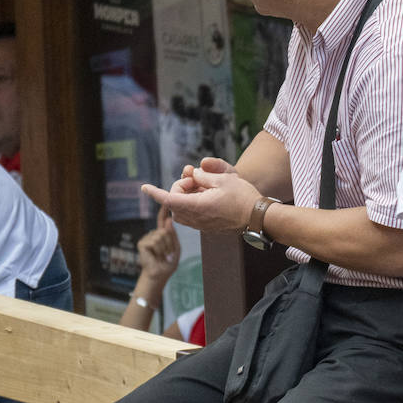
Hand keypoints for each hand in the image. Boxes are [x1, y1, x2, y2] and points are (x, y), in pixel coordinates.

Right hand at [135, 207, 179, 281]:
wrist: (159, 275)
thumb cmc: (168, 263)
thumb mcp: (176, 248)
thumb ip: (173, 235)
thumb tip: (169, 220)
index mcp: (162, 234)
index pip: (163, 220)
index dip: (164, 210)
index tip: (165, 200)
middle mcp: (154, 234)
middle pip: (166, 230)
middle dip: (170, 243)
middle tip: (168, 255)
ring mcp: (148, 238)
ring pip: (161, 236)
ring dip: (165, 248)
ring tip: (163, 256)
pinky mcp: (142, 243)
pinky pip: (155, 241)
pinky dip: (159, 250)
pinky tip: (156, 256)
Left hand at [142, 157, 258, 233]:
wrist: (258, 217)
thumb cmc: (243, 197)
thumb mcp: (223, 179)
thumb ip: (203, 175)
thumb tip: (193, 174)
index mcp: (198, 206)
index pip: (169, 199)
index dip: (155, 193)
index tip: (144, 188)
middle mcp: (197, 219)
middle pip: (174, 204)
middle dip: (179, 189)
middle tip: (195, 179)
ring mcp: (202, 225)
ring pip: (181, 212)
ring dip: (185, 197)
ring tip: (202, 187)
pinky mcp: (208, 228)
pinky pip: (192, 216)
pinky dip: (192, 204)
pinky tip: (207, 196)